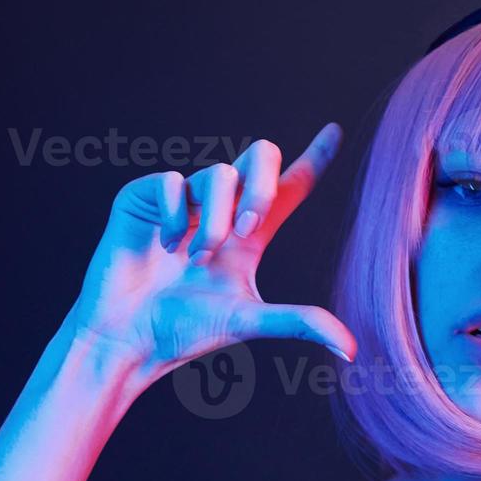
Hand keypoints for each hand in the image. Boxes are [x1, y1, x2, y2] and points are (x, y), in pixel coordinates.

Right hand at [67, 123, 357, 382]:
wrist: (129, 338)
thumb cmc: (185, 332)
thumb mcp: (250, 320)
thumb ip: (301, 322)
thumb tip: (352, 348)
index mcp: (251, 234)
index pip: (290, 185)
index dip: (314, 158)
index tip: (334, 131)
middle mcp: (220, 210)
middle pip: (261, 156)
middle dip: (262, 185)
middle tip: (248, 228)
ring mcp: (182, 201)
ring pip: (219, 174)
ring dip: (215, 219)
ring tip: (197, 258)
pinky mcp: (144, 197)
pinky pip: (173, 181)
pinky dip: (176, 215)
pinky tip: (164, 246)